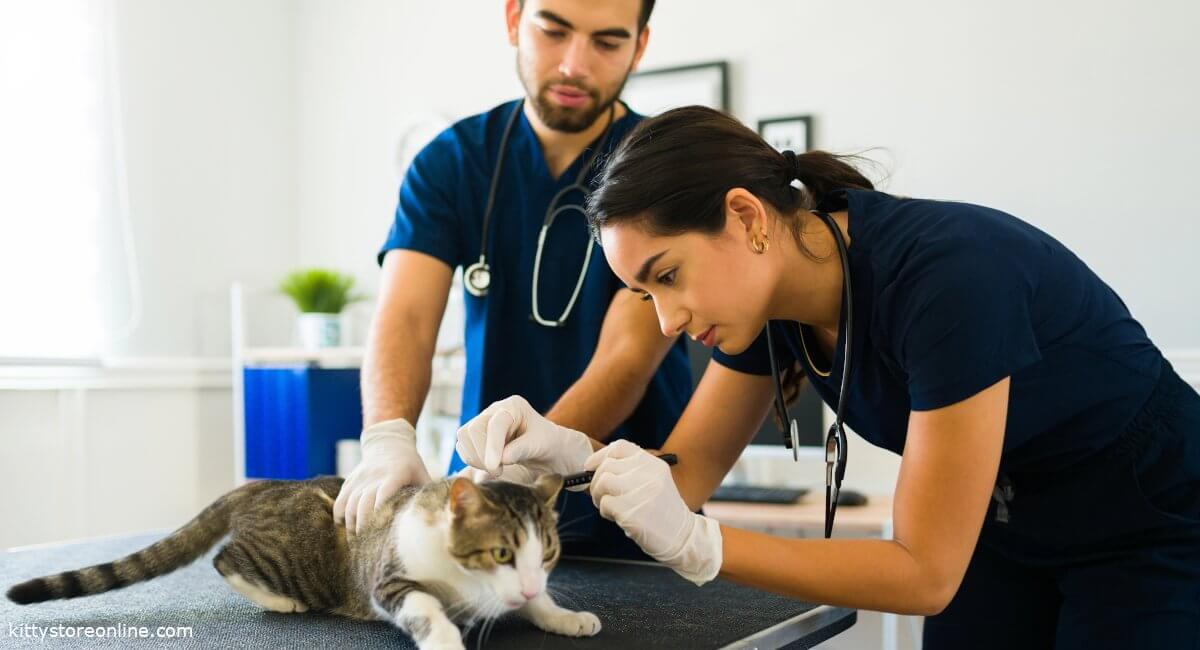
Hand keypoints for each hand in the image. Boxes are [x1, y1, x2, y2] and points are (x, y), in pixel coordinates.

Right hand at [334, 418, 430, 535]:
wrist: (388, 442)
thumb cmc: (410, 464)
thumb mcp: (422, 474)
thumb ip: (429, 495)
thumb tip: (441, 517)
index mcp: (395, 474)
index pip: (384, 495)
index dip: (380, 514)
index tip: (380, 534)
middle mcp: (374, 476)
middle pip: (364, 504)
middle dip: (363, 527)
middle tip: (366, 545)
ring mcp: (360, 479)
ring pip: (350, 504)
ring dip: (351, 525)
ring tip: (355, 542)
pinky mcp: (350, 481)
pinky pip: (341, 501)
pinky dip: (340, 516)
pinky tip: (344, 528)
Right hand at [455, 395, 593, 482]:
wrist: (546, 448)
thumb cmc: (546, 443)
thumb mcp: (539, 445)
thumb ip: (521, 450)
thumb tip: (500, 459)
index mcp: (513, 406)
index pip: (496, 424)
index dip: (493, 446)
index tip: (494, 467)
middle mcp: (495, 410)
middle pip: (474, 429)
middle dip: (482, 454)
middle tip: (499, 472)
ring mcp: (483, 421)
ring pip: (464, 438)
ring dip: (476, 458)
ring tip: (497, 469)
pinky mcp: (476, 435)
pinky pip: (463, 447)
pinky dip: (472, 460)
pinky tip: (490, 466)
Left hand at [586, 440, 722, 585]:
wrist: (682, 537)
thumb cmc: (661, 511)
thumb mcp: (654, 482)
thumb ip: (630, 472)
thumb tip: (594, 468)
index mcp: (653, 464)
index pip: (619, 447)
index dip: (600, 456)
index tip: (590, 467)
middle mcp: (648, 473)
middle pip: (606, 466)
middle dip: (596, 481)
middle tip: (601, 496)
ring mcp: (640, 492)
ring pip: (602, 482)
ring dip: (598, 496)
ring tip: (609, 507)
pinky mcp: (632, 512)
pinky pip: (605, 503)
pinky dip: (605, 511)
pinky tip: (617, 518)